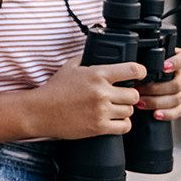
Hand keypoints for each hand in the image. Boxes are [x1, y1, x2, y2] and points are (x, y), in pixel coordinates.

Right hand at [28, 56, 143, 139]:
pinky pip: (124, 126)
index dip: (140, 72)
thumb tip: (98, 53)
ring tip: (113, 108)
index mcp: (97, 74)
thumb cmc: (54, 90)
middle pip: (134, 94)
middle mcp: (101, 92)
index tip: (139, 75)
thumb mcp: (69, 67)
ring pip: (130, 111)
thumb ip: (86, 59)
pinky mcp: (99, 127)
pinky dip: (122, 124)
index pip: (132, 70)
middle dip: (129, 95)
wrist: (40, 111)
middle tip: (121, 96)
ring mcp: (101, 110)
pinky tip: (113, 120)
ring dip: (124, 110)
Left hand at [135, 46, 180, 121]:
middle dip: (156, 89)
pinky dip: (167, 113)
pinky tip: (155, 114)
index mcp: (179, 60)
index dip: (176, 63)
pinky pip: (179, 110)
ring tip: (140, 102)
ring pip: (177, 98)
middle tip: (139, 90)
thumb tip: (134, 65)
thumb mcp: (146, 60)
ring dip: (157, 102)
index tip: (163, 67)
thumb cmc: (144, 69)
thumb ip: (145, 60)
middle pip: (178, 83)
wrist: (146, 83)